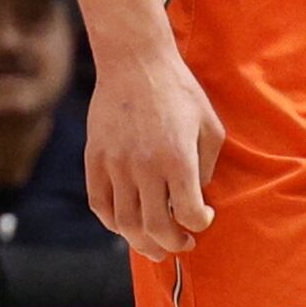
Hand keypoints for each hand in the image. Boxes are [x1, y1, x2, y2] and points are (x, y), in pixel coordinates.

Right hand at [85, 44, 223, 259]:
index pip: (189, 214)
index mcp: (178, 159)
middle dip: (173, 245)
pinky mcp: (95, 158)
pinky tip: (128, 224)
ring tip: (155, 245)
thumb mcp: (209, 124)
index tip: (204, 216)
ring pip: (125, 223)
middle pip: (156, 228)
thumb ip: (208, 166)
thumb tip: (197, 196)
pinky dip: (113, 222)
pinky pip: (100, 204)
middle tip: (182, 244)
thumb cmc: (178, 90)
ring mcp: (116, 164)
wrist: (135, 61)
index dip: (200, 224)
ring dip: (142, 242)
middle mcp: (145, 167)